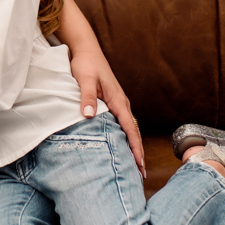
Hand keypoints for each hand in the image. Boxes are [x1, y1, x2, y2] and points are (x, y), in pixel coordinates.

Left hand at [70, 49, 144, 178]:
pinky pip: (123, 124)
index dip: (134, 147)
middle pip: (133, 132)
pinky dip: (126, 137)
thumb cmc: (85, 64)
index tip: (139, 164)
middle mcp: (122, 103)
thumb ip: (86, 97)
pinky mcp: (113, 102)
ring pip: (129, 129)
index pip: (129, 128)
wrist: (86, 50)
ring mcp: (119, 103)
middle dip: (138, 153)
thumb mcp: (83, 79)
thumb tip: (88, 115)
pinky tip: (122, 146)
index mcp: (117, 100)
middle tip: (140, 174)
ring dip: (133, 146)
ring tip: (134, 166)